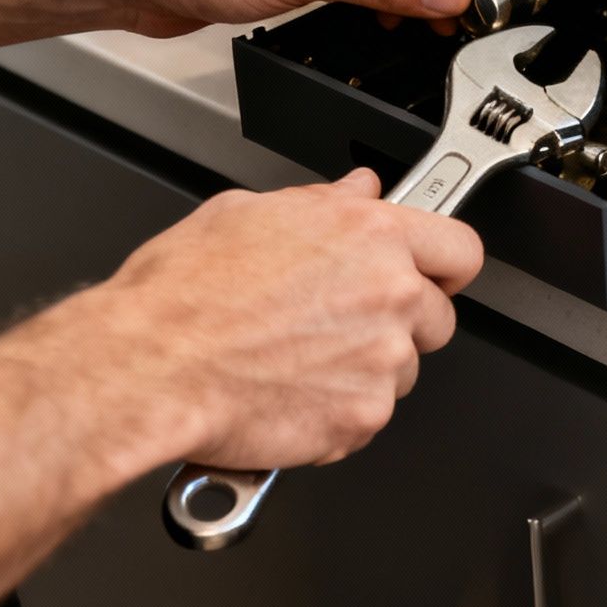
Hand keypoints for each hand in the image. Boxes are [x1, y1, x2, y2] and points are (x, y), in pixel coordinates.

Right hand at [73, 168, 483, 469]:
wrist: (146, 369)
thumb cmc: (183, 295)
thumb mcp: (249, 213)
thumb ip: (324, 203)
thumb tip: (358, 190)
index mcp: (372, 235)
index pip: (461, 248)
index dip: (445, 264)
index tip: (434, 274)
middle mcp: (391, 295)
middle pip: (437, 316)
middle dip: (400, 321)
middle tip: (341, 325)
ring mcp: (382, 360)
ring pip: (403, 369)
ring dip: (367, 368)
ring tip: (298, 359)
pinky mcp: (363, 417)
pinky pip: (368, 415)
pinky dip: (337, 411)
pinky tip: (289, 392)